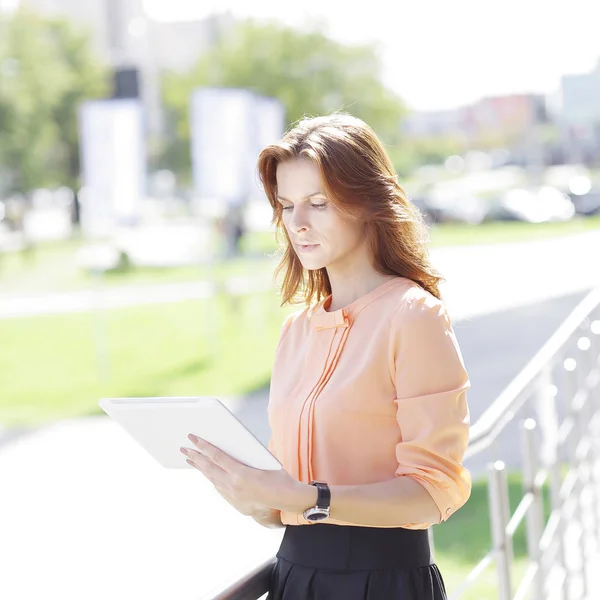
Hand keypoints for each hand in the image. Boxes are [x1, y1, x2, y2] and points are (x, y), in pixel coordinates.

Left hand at [180, 434, 315, 516]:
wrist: (288, 499)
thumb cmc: (278, 475)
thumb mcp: (263, 459)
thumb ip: (244, 456)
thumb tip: (228, 448)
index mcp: (240, 473)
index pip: (216, 456)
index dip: (203, 446)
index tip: (193, 437)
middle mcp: (233, 486)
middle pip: (209, 468)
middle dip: (195, 457)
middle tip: (184, 448)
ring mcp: (233, 496)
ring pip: (212, 479)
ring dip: (201, 468)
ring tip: (190, 459)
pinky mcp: (236, 503)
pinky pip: (219, 488)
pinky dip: (212, 478)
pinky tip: (207, 472)